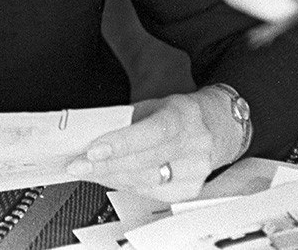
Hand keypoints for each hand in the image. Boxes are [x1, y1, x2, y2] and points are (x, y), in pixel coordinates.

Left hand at [64, 90, 238, 201]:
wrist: (220, 128)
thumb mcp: (156, 105)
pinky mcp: (189, 191)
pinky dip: (124, 185)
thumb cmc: (182, 114)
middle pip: (142, 162)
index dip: (119, 144)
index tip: (92, 150)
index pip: (150, 134)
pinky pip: (149, 192)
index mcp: (183, 117)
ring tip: (86, 171)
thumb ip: (127, 119)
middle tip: (77, 164)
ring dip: (109, 177)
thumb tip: (93, 133)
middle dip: (103, 166)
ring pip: (143, 181)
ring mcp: (194, 172)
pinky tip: (108, 177)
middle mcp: (193, 147)